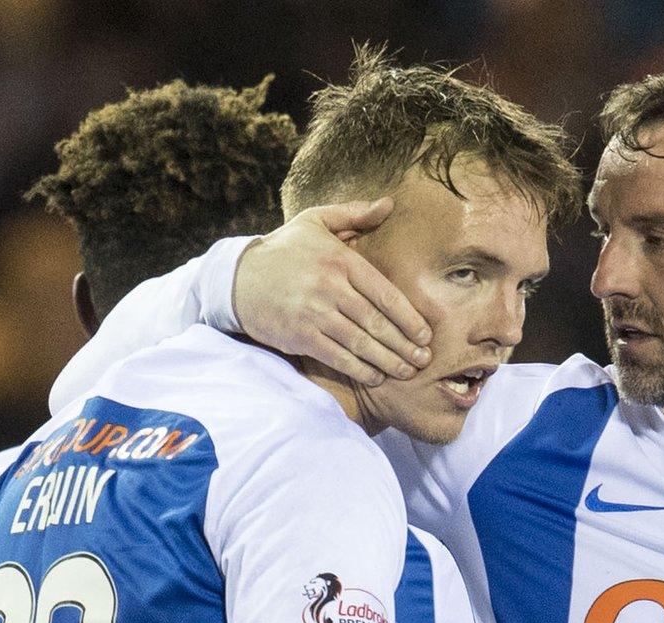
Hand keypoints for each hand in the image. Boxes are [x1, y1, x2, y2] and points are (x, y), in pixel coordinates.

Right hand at [235, 198, 432, 386]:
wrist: (237, 277)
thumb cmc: (285, 250)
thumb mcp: (315, 222)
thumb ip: (353, 214)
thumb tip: (388, 204)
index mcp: (340, 260)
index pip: (385, 293)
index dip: (410, 318)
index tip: (426, 334)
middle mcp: (328, 287)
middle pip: (377, 322)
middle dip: (405, 345)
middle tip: (424, 359)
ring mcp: (313, 313)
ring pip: (361, 343)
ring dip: (388, 361)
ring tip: (407, 371)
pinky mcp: (299, 335)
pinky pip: (337, 357)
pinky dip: (360, 370)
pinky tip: (377, 377)